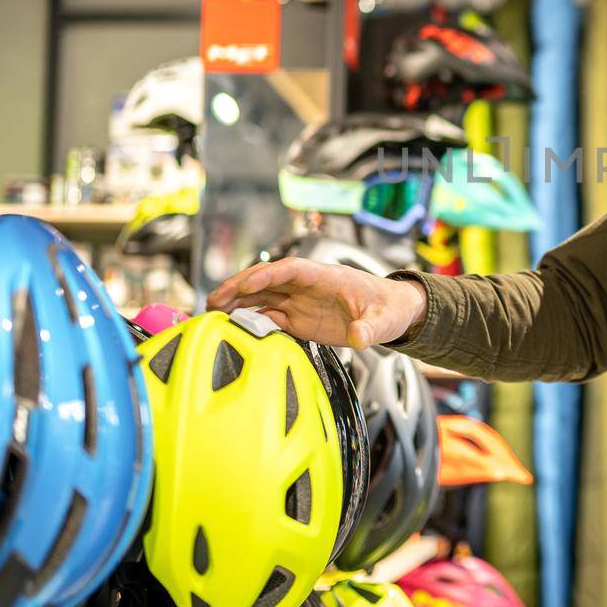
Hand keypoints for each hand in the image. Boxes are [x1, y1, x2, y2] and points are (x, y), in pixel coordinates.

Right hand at [206, 257, 425, 349]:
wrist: (394, 313)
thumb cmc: (389, 307)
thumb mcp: (384, 319)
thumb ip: (370, 328)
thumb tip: (359, 337)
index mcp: (326, 277)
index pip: (292, 269)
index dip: (268, 275)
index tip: (246, 284)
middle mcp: (308, 287)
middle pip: (267, 280)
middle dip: (240, 287)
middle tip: (213, 300)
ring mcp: (301, 302)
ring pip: (263, 297)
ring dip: (238, 303)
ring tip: (212, 313)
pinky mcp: (299, 319)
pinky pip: (269, 316)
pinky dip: (251, 320)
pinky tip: (233, 328)